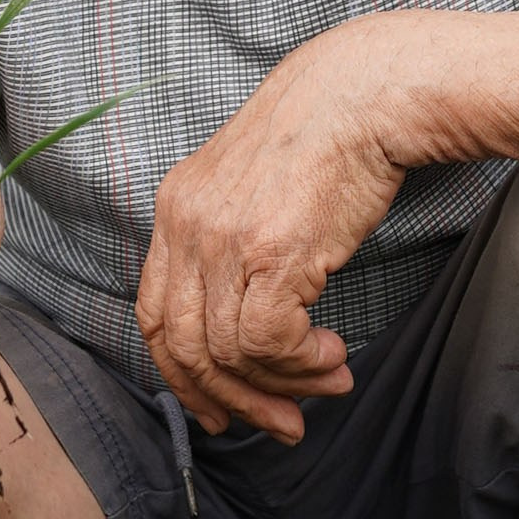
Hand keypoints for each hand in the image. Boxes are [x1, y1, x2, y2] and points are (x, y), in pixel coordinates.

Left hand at [136, 24, 416, 442]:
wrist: (364, 94)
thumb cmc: (324, 141)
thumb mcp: (252, 188)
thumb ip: (231, 244)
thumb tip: (244, 328)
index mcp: (174, 208)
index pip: (154, 315)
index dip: (182, 376)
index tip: (222, 409)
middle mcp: (186, 225)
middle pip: (182, 348)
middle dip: (232, 401)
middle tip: (283, 424)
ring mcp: (223, 239)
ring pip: (227, 353)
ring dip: (283, 385)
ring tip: (329, 381)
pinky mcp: (269, 251)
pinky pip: (266, 342)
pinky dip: (302, 365)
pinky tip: (333, 354)